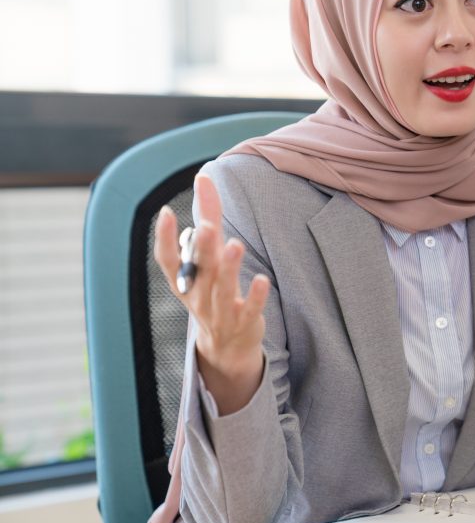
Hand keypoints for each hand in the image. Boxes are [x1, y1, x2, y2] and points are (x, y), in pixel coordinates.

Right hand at [154, 174, 269, 413]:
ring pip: (221, 292)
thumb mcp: (210, 255)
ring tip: (235, 246)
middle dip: (202, 250)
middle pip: (199, 272)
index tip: (166, 213)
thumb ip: (209, 215)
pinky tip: (262, 280)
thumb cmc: (214, 289)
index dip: (164, 239)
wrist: (227, 345)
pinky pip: (249, 311)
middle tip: (207, 226)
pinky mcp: (243, 324)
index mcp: (184, 281)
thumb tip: (203, 177)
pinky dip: (255, 297)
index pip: (167, 261)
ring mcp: (220, 313)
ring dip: (228, 270)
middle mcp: (198, 297)